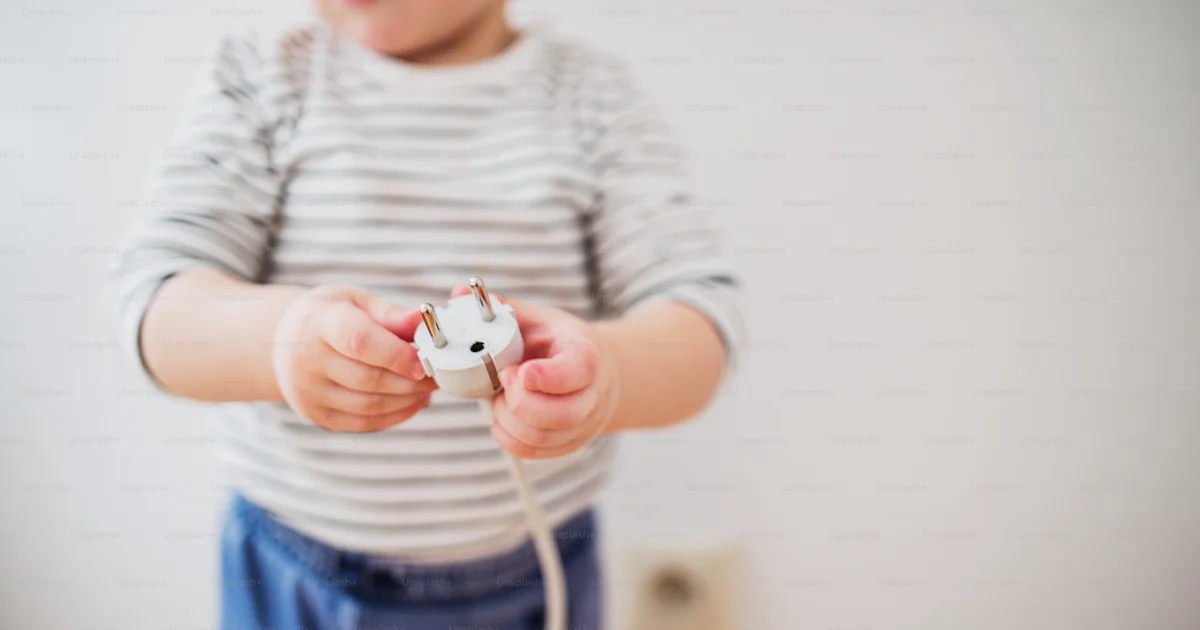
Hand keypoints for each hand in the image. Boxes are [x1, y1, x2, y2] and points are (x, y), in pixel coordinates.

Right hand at [272, 285, 435, 431]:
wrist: (282, 343)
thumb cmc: (328, 316)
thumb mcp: (354, 301)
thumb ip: (390, 314)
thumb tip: (423, 320)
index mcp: (318, 323)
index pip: (359, 342)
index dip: (397, 355)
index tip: (426, 361)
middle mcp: (307, 361)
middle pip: (370, 379)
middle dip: (412, 381)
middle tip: (439, 375)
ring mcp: (309, 393)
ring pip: (370, 405)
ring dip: (408, 400)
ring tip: (429, 388)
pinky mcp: (317, 415)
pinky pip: (364, 423)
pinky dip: (395, 415)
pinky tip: (413, 402)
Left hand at [450, 287, 619, 458]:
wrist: (594, 373)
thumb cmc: (558, 343)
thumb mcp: (537, 320)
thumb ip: (501, 309)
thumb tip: (459, 293)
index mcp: (586, 356)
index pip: (577, 372)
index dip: (546, 377)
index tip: (515, 372)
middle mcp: (592, 395)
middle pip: (560, 414)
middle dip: (518, 402)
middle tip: (502, 381)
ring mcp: (583, 424)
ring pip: (543, 437)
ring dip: (509, 421)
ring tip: (500, 399)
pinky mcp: (569, 444)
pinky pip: (535, 452)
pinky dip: (509, 438)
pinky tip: (502, 418)